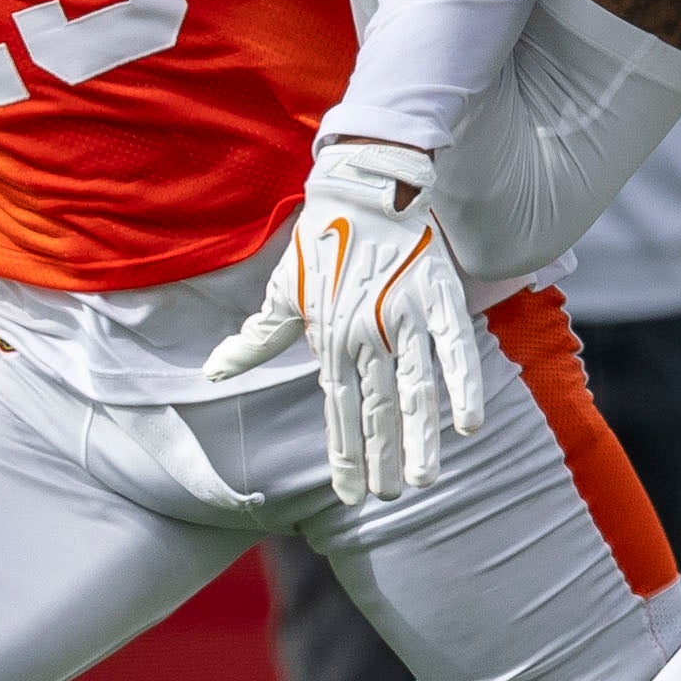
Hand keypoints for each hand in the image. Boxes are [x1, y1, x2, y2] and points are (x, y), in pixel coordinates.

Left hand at [199, 135, 487, 500]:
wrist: (361, 186)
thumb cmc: (320, 242)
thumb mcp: (281, 293)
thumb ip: (256, 341)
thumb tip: (212, 373)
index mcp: (330, 340)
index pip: (339, 409)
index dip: (346, 454)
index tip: (352, 493)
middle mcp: (365, 335)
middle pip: (376, 407)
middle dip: (383, 456)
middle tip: (391, 494)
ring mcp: (404, 318)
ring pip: (413, 388)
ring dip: (419, 436)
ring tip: (423, 478)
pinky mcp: (439, 297)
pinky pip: (454, 348)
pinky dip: (462, 384)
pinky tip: (469, 424)